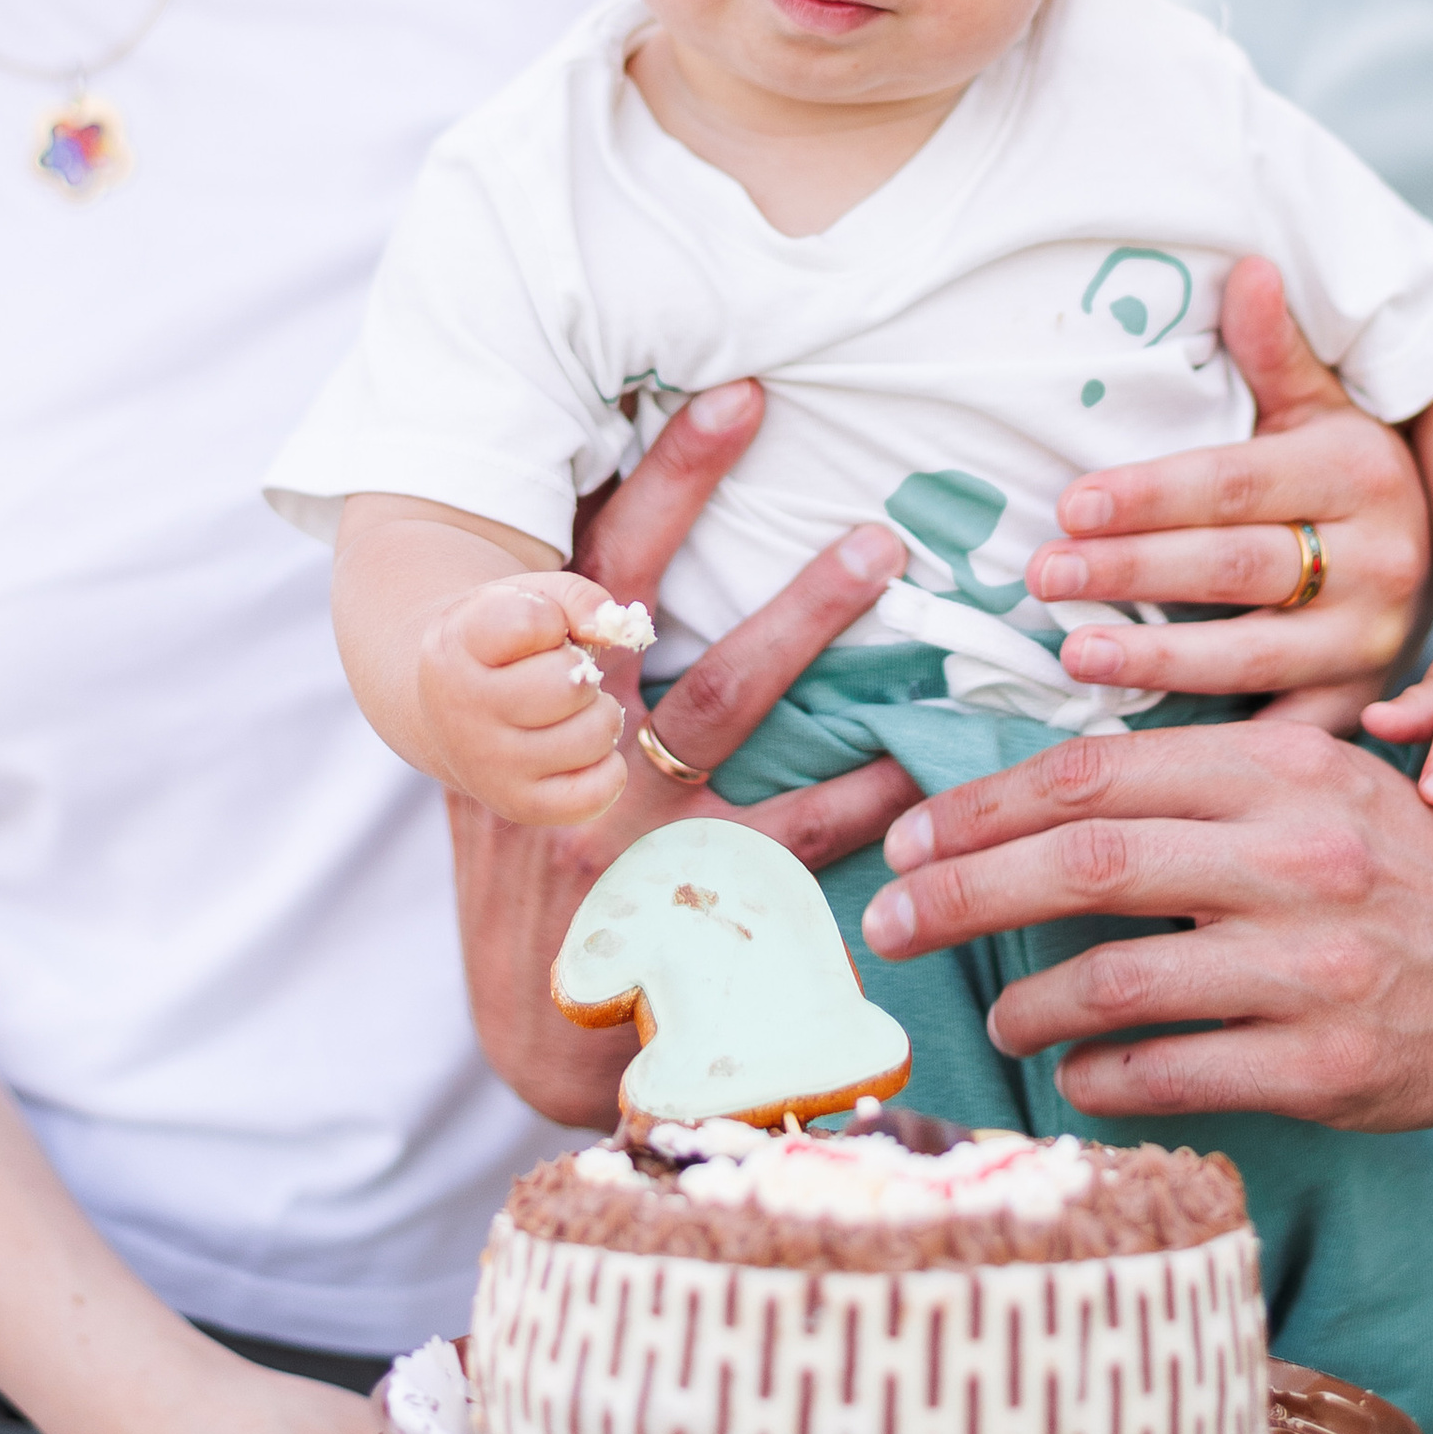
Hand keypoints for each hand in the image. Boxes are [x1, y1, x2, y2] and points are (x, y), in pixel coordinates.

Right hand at [413, 566, 635, 825]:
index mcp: (457, 647)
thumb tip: (615, 629)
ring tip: (569, 712)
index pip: (533, 623)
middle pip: (572, 685)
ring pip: (595, 735)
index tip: (532, 629)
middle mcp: (463, 712)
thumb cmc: (501, 646)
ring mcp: (488, 767)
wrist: (445, 709)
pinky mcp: (517, 806)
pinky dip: (608, 768)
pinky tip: (582, 749)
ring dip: (600, 714)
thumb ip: (576, 597)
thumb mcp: (526, 600)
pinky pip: (596, 792)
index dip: (552, 618)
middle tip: (559, 676)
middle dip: (582, 671)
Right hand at [450, 381, 919, 1124]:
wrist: (541, 1042)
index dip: (614, 478)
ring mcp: (627, 820)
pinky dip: (860, 788)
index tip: (691, 391)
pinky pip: (791, 827)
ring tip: (878, 546)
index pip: (557, 564)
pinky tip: (918, 754)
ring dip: (803, 614)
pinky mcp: (697, 895)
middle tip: (752, 402)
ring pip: (722, 691)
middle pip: (619, 594)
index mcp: (519, 705)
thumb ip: (551, 685)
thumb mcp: (514, 776)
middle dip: (683, 489)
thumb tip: (606, 568)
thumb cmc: (542, 886)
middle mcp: (562, 747)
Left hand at [859, 722, 1432, 1134]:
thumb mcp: (1325, 782)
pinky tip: (1077, 1073)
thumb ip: (1207, 782)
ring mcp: (1312, 965)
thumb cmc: (1410, 870)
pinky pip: (1173, 1071)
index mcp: (1283, 768)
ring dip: (1029, 1001)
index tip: (910, 833)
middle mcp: (1294, 856)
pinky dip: (1102, 1075)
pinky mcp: (1326, 1064)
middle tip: (889, 921)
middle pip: (1086, 862)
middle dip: (962, 892)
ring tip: (998, 1014)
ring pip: (1117, 979)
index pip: (1099, 770)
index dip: (984, 805)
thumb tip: (1043, 797)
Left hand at [1026, 258, 1431, 717]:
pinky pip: (1280, 731)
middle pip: (1237, 566)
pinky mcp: (1359, 707)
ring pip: (1254, 654)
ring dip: (1157, 656)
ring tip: (1072, 651)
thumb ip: (1277, 350)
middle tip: (1042, 574)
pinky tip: (1135, 740)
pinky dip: (1211, 741)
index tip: (1069, 503)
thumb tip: (1249, 266)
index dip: (1150, 494)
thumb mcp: (1323, 408)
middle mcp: (1381, 560)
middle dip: (1133, 571)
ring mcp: (1372, 644)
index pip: (1236, 483)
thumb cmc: (1346, 476)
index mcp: (1361, 473)